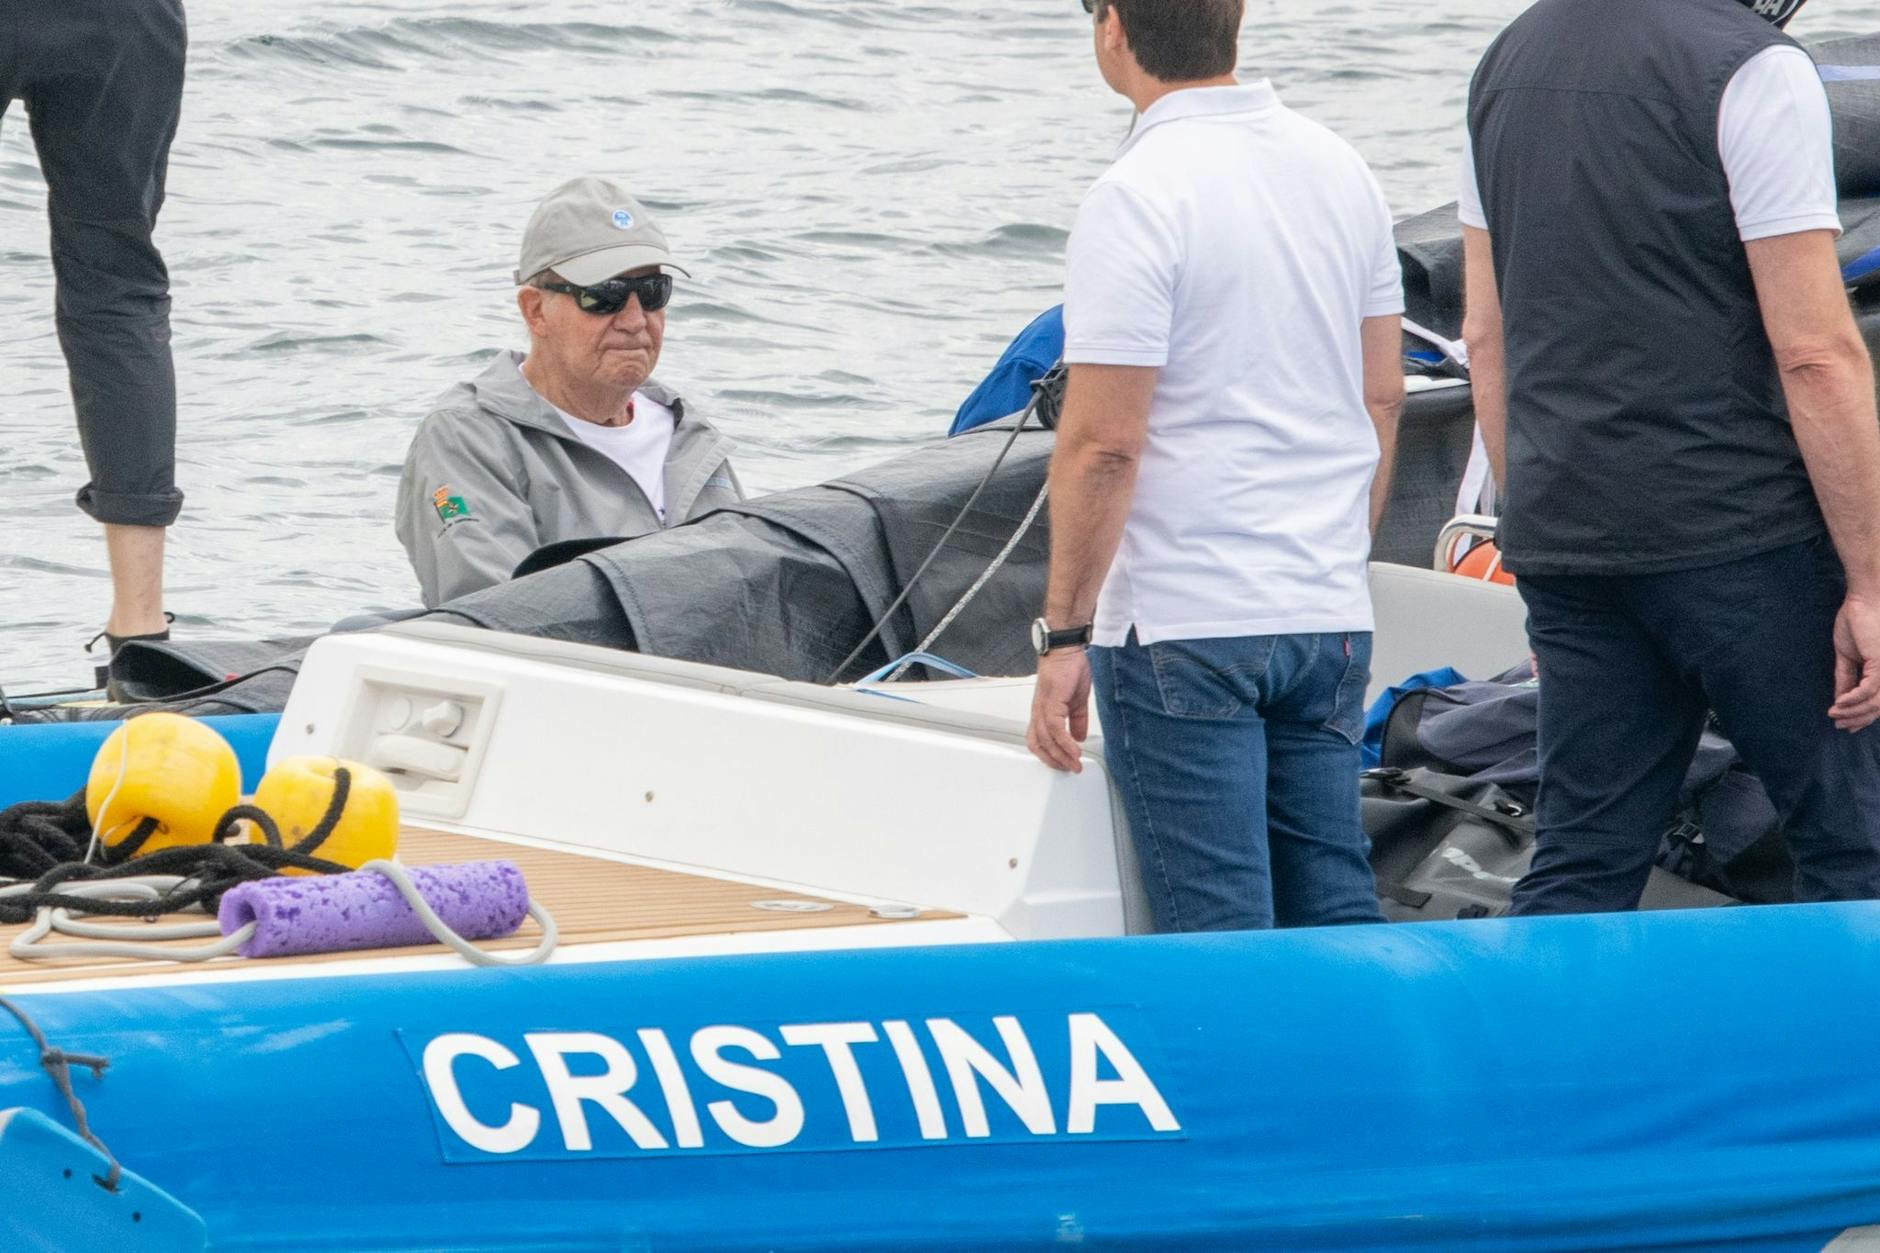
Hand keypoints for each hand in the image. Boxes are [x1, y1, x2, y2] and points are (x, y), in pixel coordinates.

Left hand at [1027, 648, 1092, 772]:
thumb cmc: (1068, 668)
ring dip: (1061, 756)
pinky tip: (1075, 750)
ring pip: (1046, 740)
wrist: (1066, 649)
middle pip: (1038, 745)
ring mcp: (1043, 708)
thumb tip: (1079, 737)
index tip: (1064, 764)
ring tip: (1075, 764)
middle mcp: (1039, 712)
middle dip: (1054, 761)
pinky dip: (1065, 743)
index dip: (1049, 755)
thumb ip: (1077, 720)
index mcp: (1043, 712)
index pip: (1038, 741)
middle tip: (1069, 769)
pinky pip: (1055, 729)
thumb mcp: (1076, 700)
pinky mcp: (1051, 703)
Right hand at [1830, 593, 1879, 731]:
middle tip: (1840, 726)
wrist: (1866, 597)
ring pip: (1876, 703)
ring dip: (1853, 712)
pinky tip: (1838, 704)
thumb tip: (1840, 699)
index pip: (1879, 700)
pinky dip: (1852, 700)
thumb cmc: (1858, 619)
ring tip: (1834, 715)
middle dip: (1859, 719)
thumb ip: (1846, 678)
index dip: (1863, 715)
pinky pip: (1869, 690)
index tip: (1846, 726)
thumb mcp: (1848, 655)